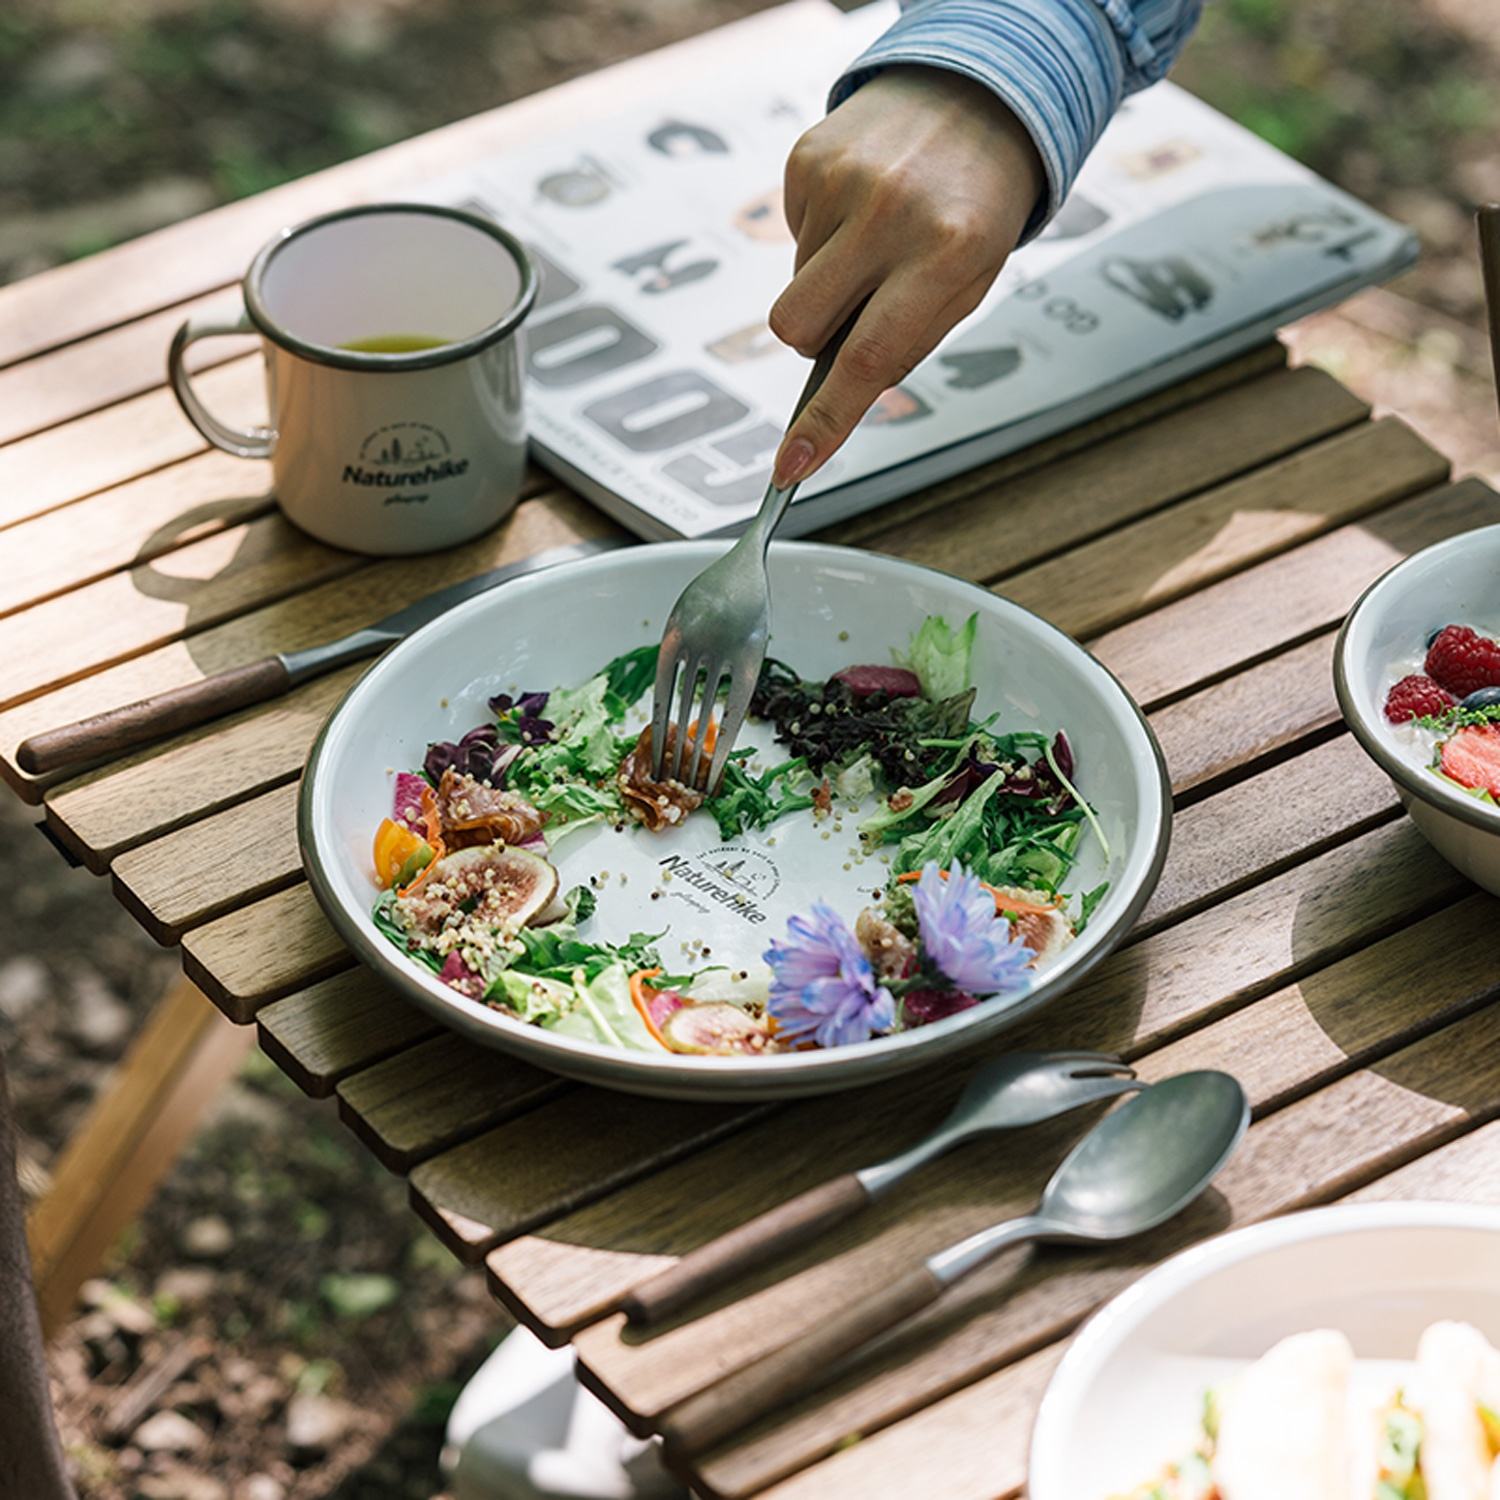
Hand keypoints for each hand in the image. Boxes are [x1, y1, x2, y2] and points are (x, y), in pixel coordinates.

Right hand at [770, 66, 1044, 488]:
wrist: (975, 92)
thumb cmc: (974, 206)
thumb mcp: (969, 282)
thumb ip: (906, 340)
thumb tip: (839, 391)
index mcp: (944, 253)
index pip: (868, 360)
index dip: (825, 421)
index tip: (792, 466)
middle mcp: (889, 213)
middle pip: (796, 328)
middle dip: (812, 340)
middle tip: (857, 308)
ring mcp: (843, 180)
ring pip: (792, 287)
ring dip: (825, 283)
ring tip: (875, 241)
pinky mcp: (809, 157)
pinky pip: (790, 237)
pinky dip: (819, 239)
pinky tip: (859, 208)